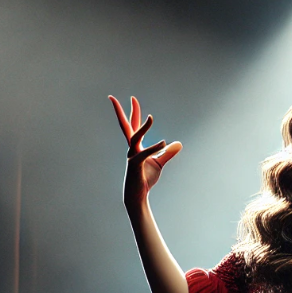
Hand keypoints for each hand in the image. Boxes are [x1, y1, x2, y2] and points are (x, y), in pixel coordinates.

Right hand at [110, 95, 182, 210]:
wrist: (138, 195)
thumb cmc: (145, 179)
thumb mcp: (159, 163)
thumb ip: (167, 153)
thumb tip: (178, 144)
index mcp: (135, 146)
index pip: (133, 125)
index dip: (134, 111)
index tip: (133, 99)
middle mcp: (131, 148)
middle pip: (125, 126)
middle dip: (121, 111)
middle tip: (113, 97)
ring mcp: (131, 156)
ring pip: (135, 137)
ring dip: (143, 128)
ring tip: (151, 118)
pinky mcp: (136, 165)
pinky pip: (145, 153)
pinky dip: (154, 147)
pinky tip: (163, 143)